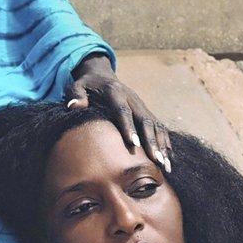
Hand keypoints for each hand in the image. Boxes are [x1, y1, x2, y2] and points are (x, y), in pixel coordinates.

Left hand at [64, 54, 171, 172]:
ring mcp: (142, 105)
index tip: (134, 144)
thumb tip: (74, 106)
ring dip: (162, 145)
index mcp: (115, 92)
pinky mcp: (146, 112)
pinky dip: (165, 143)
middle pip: (145, 120)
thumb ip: (76, 95)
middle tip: (156, 160)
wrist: (102, 76)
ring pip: (156, 125)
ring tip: (165, 166)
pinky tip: (169, 159)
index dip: (129, 127)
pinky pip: (159, 127)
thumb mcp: (77, 85)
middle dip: (152, 141)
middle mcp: (133, 99)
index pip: (123, 111)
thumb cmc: (88, 85)